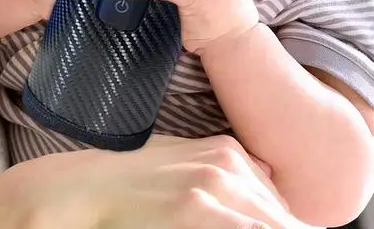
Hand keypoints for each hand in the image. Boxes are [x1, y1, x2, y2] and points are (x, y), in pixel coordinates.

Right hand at [14, 134, 310, 228]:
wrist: (89, 186)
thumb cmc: (133, 178)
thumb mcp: (185, 160)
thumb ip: (224, 170)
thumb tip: (265, 180)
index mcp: (229, 152)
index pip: (281, 206)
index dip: (284, 226)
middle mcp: (228, 166)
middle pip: (280, 218)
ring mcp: (213, 188)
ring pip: (269, 225)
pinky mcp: (196, 211)